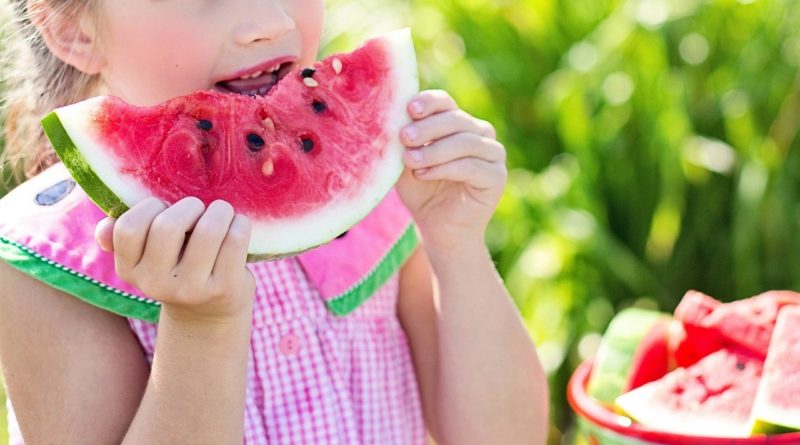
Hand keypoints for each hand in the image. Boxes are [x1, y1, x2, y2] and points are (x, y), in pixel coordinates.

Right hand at [94, 197, 255, 323]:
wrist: (209, 312)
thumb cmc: (178, 267)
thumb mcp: (147, 258)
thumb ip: (123, 238)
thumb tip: (103, 229)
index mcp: (130, 270)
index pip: (128, 228)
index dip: (150, 207)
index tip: (165, 208)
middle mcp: (156, 284)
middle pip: (168, 226)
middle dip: (190, 206)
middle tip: (200, 210)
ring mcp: (192, 289)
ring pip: (208, 230)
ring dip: (220, 211)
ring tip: (222, 213)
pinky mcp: (224, 288)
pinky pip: (235, 240)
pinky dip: (240, 224)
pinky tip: (238, 226)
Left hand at [396, 90, 506, 250]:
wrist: (439, 229)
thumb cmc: (422, 192)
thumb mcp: (406, 162)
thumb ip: (404, 141)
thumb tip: (392, 117)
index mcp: (458, 123)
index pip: (445, 103)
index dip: (429, 102)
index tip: (409, 109)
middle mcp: (480, 133)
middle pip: (456, 119)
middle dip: (427, 128)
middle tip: (404, 137)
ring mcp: (493, 154)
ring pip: (465, 142)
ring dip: (434, 150)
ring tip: (410, 160)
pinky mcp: (497, 176)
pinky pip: (472, 166)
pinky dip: (445, 168)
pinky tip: (423, 174)